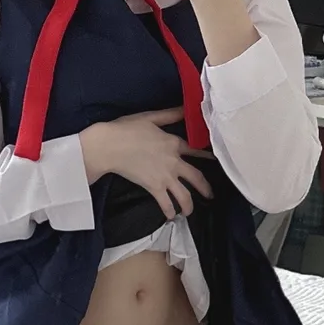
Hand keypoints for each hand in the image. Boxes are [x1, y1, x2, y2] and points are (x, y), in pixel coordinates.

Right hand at [79, 109, 213, 220]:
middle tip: (210, 195)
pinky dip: (169, 211)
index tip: (214, 162)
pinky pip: (166, 203)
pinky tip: (171, 216)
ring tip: (189, 212)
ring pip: (184, 195)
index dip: (206, 156)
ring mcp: (165, 176)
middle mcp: (174, 161)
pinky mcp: (154, 187)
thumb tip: (185, 108)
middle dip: (205, 188)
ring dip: (189, 205)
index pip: (195, 151)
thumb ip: (169, 115)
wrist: (109, 145)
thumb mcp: (150, 117)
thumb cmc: (126, 129)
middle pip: (196, 177)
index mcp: (173, 142)